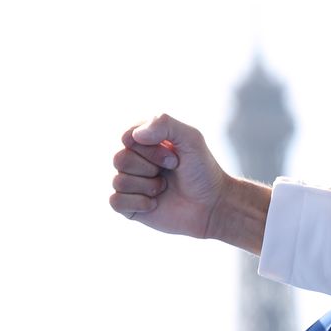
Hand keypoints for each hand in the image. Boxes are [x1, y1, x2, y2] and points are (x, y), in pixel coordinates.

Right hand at [109, 115, 268, 251]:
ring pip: (118, 181)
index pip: (127, 137)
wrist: (214, 205)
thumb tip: (135, 136)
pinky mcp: (129, 207)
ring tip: (165, 188)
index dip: (150, 149)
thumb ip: (165, 123)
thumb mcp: (191, 138)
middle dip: (150, 168)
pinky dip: (138, 204)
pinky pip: (115, 202)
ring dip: (148, 186)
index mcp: (143, 142)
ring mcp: (130, 184)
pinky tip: (155, 204)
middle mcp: (133, 161)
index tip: (174, 157)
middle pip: (119, 159)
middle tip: (171, 172)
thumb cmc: (203, 171)